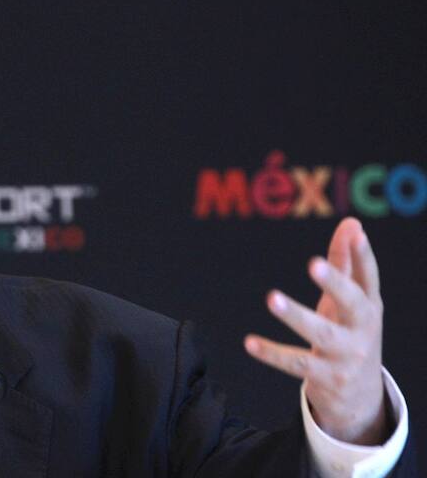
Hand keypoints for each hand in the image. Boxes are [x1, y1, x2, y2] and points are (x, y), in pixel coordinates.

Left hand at [244, 217, 386, 444]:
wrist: (361, 396)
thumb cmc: (351, 333)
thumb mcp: (352, 302)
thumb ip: (348, 263)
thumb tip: (352, 223)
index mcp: (369, 306)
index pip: (368, 277)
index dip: (363, 255)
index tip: (356, 232)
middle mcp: (362, 330)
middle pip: (351, 303)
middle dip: (334, 283)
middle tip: (313, 263)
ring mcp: (346, 356)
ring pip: (321, 334)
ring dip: (296, 316)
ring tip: (272, 298)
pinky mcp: (326, 377)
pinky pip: (296, 363)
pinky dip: (272, 353)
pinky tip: (249, 342)